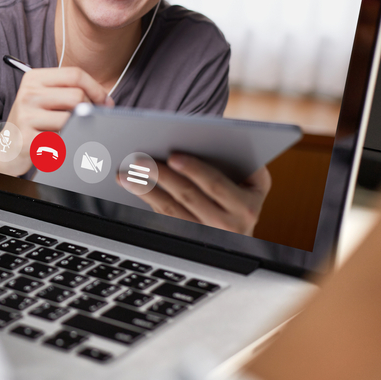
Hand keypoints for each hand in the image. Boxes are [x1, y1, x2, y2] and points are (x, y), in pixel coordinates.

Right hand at [0, 67, 112, 174]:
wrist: (6, 149)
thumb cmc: (31, 122)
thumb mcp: (44, 98)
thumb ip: (70, 92)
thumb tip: (106, 101)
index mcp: (33, 78)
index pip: (74, 74)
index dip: (96, 88)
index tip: (104, 102)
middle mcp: (28, 94)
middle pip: (77, 96)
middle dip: (91, 110)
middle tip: (91, 120)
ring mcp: (27, 116)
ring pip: (73, 118)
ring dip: (79, 127)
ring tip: (72, 131)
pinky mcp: (29, 139)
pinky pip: (63, 138)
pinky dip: (68, 142)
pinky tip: (59, 143)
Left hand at [133, 152, 270, 235]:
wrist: (245, 240)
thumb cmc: (245, 198)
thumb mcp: (255, 183)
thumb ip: (245, 163)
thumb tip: (216, 140)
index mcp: (245, 207)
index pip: (215, 185)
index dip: (194, 170)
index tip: (173, 156)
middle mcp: (226, 226)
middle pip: (187, 197)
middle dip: (161, 176)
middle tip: (139, 160)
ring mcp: (204, 236)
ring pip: (169, 210)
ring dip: (144, 190)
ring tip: (125, 174)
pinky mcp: (186, 239)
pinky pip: (163, 219)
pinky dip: (146, 202)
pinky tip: (132, 188)